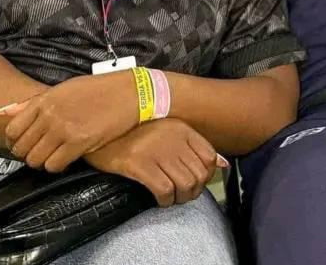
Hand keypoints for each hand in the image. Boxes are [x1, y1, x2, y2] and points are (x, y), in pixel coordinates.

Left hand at [0, 70, 137, 171]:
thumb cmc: (100, 89)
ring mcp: (63, 129)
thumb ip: (34, 102)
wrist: (131, 92)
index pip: (13, 129)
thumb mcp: (65, 89)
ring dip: (43, 161)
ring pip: (36, 160)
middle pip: (22, 148)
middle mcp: (50, 115)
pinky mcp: (79, 143)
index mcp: (45, 100)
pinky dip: (58, 165)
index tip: (27, 142)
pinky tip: (67, 157)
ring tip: (55, 154)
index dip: (16, 140)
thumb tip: (3, 112)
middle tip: (42, 150)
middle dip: (29, 153)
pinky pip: (54, 165)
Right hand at [85, 119, 227, 206]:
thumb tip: (222, 164)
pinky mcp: (139, 164)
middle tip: (183, 194)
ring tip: (173, 198)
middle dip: (194, 190)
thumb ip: (194, 145)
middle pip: (199, 174)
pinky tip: (160, 200)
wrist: (103, 125)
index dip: (206, 174)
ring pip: (185, 184)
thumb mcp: (168, 130)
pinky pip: (164, 190)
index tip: (196, 180)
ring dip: (181, 198)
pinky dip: (166, 200)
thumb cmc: (135, 130)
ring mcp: (157, 151)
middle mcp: (174, 139)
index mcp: (182, 129)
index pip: (209, 156)